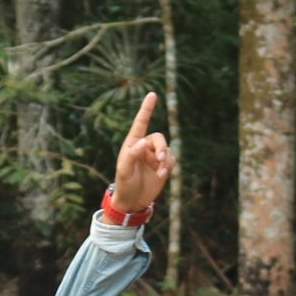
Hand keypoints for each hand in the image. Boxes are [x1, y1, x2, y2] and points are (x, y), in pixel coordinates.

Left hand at [111, 92, 173, 212]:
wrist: (132, 200)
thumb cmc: (124, 183)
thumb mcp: (124, 170)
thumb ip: (132, 155)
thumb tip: (143, 142)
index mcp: (132, 143)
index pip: (140, 123)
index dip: (147, 109)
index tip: (152, 95)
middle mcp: (144, 147)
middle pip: (159, 138)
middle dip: (161, 147)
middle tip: (159, 159)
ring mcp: (154, 156)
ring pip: (167, 150)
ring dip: (165, 160)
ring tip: (160, 172)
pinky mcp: (163, 166)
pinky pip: (171, 160)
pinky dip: (169, 166)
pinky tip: (162, 175)